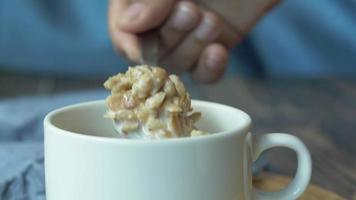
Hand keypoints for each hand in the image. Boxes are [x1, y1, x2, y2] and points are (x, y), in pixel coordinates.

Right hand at [108, 0, 279, 82]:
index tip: (137, 49)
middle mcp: (164, 17)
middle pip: (151, 49)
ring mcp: (190, 34)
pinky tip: (218, 52)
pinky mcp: (215, 46)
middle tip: (190, 11)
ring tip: (212, 20)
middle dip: (169, 34)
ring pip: (177, 63)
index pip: (122, 27)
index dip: (126, 41)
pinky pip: (204, 73)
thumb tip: (126, 24)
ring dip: (192, 45)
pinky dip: (209, 68)